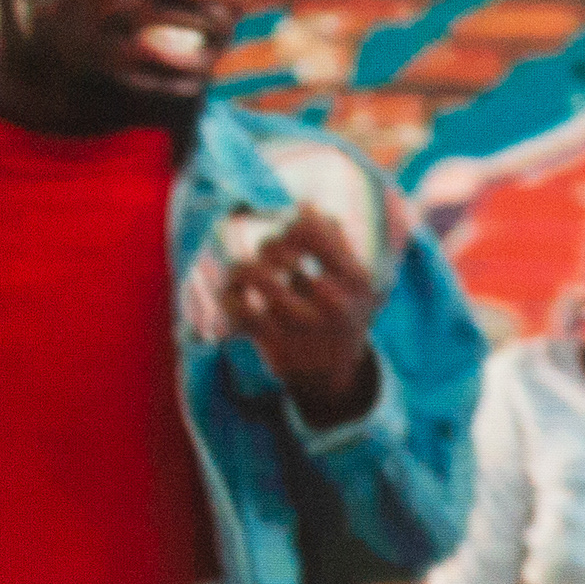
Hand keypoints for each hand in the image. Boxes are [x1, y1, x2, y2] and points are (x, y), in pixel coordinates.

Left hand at [223, 209, 378, 424]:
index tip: (294, 237)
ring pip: (253, 274)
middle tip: (271, 259)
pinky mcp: (275, 344)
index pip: (312, 230)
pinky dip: (228, 295)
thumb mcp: (354, 281)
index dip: (293, 224)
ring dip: (240, 268)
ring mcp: (303, 325)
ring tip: (243, 272)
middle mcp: (334, 303)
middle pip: (276, 250)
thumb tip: (307, 207)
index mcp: (357, 280)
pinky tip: (235, 296)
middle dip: (268, 248)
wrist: (333, 376)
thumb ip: (336, 242)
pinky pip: (236, 307)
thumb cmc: (341, 314)